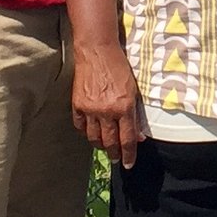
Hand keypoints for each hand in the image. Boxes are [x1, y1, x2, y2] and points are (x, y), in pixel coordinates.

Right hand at [71, 40, 146, 168]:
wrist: (97, 51)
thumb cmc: (119, 67)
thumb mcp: (133, 90)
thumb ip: (135, 113)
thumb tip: (138, 135)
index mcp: (124, 107)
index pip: (127, 139)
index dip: (128, 155)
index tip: (128, 164)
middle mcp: (107, 111)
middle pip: (110, 142)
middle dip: (114, 153)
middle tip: (116, 158)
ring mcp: (90, 109)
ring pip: (94, 138)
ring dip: (100, 145)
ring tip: (105, 147)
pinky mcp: (78, 105)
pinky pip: (81, 127)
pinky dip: (86, 132)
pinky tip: (91, 132)